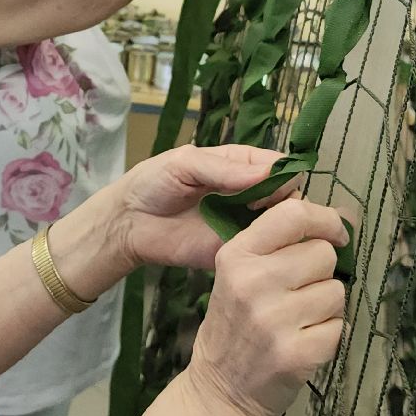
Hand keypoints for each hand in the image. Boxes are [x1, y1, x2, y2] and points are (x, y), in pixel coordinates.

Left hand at [101, 145, 297, 272]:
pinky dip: (266, 250)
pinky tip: (252, 249)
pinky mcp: (236, 251)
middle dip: (283, 202)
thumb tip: (268, 172)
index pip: (279, 165)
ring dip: (278, 227)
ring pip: (282, 225)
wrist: (129, 223)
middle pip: (287, 196)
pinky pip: (262, 251)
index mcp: (240, 165)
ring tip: (254, 230)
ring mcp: (244, 224)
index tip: (267, 188)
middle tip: (258, 210)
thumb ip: (223, 168)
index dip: (280, 176)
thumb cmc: (153, 183)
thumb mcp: (184, 164)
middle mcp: (248, 194)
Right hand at [179, 198, 350, 415]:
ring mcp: (274, 319)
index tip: (335, 235)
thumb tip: (344, 216)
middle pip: (323, 254)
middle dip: (321, 273)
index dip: (325, 220)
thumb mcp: (237, 275)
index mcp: (236, 256)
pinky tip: (303, 343)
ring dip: (326, 306)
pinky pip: (340, 326)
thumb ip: (280, 244)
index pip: (293, 214)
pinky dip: (329, 335)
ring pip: (337, 291)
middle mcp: (253, 283)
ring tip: (298, 321)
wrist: (220, 392)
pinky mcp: (296, 353)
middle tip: (297, 294)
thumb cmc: (235, 327)